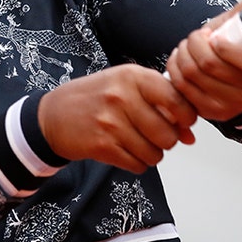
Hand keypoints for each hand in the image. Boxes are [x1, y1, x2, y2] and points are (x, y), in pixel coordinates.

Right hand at [38, 64, 197, 173]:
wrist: (52, 116)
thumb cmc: (94, 98)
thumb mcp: (126, 86)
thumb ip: (161, 104)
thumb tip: (189, 136)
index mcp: (132, 76)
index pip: (177, 100)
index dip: (186, 117)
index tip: (183, 121)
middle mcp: (122, 97)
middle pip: (168, 134)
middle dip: (167, 140)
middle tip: (155, 135)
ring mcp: (111, 123)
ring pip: (155, 153)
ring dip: (151, 154)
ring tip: (137, 143)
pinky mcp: (102, 146)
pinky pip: (137, 165)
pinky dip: (137, 163)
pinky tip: (125, 151)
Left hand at [165, 0, 241, 121]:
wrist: (233, 72)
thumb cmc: (240, 43)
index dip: (224, 47)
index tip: (212, 36)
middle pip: (212, 66)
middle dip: (194, 45)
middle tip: (195, 37)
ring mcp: (237, 104)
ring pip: (194, 76)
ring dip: (182, 56)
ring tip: (187, 47)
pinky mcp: (215, 113)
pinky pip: (184, 90)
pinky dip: (176, 72)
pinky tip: (181, 62)